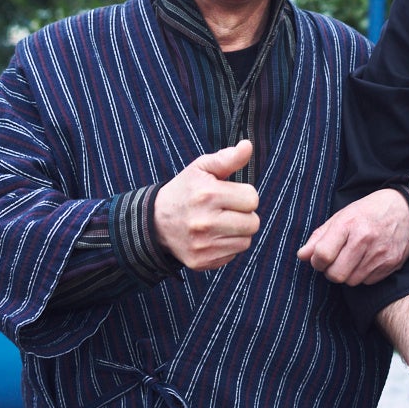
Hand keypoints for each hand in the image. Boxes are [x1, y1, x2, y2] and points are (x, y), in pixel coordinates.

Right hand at [153, 140, 259, 270]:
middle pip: (253, 223)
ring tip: (221, 223)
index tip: (230, 194)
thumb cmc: (185, 191)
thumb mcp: (201, 168)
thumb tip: (248, 146)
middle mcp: (204, 222)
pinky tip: (213, 237)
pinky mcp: (201, 261)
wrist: (155, 222)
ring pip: (246, 241)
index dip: (245, 195)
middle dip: (244, 215)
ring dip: (238, 232)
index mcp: (207, 195)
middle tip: (228, 210)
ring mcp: (202, 245)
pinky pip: (233, 255)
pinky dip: (227, 246)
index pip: (252, 199)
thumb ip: (227, 158)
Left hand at [297, 188, 408, 284]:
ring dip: (348, 274)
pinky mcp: (392, 263)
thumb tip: (301, 256)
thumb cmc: (366, 213)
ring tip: (354, 258)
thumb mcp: (340, 218)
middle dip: (331, 271)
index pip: (323, 255)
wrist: (403, 209)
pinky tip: (368, 260)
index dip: (317, 261)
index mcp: (348, 224)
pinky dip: (364, 275)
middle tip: (336, 261)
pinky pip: (368, 282)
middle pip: (336, 275)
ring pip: (352, 281)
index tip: (320, 258)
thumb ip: (319, 237)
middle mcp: (365, 239)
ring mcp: (380, 253)